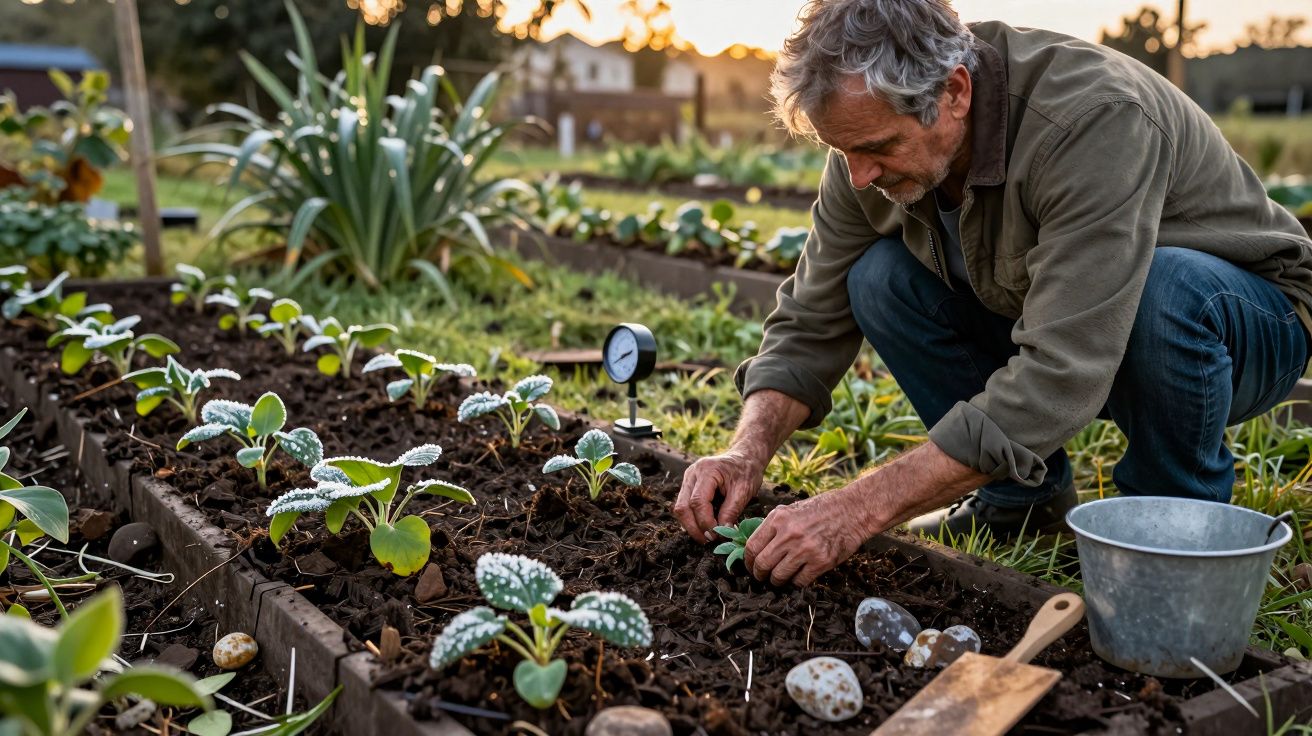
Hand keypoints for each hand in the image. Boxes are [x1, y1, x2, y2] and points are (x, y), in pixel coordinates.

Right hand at [674, 449, 765, 541]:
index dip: (705, 522)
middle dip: (694, 527)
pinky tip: (704, 527)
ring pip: (680, 508)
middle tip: (708, 541)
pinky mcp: (689, 485)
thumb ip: (731, 511)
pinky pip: (684, 505)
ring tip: (706, 536)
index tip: (716, 535)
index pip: (698, 501)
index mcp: (707, 470)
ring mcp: (688, 478)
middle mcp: (692, 473)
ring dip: (691, 525)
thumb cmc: (746, 471)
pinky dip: (692, 519)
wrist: (744, 457)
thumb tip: (722, 532)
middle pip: (682, 506)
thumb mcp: (744, 491)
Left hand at [744, 489, 870, 586]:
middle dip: (759, 575)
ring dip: (777, 581)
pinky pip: (799, 581)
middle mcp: (789, 534)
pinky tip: (799, 576)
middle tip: (762, 577)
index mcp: (778, 519)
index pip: (752, 547)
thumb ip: (773, 526)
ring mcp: (805, 549)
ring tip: (780, 578)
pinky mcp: (821, 561)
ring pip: (779, 576)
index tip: (751, 567)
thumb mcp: (791, 509)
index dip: (749, 562)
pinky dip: (796, 582)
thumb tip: (756, 547)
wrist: (852, 510)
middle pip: (762, 564)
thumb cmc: (821, 509)